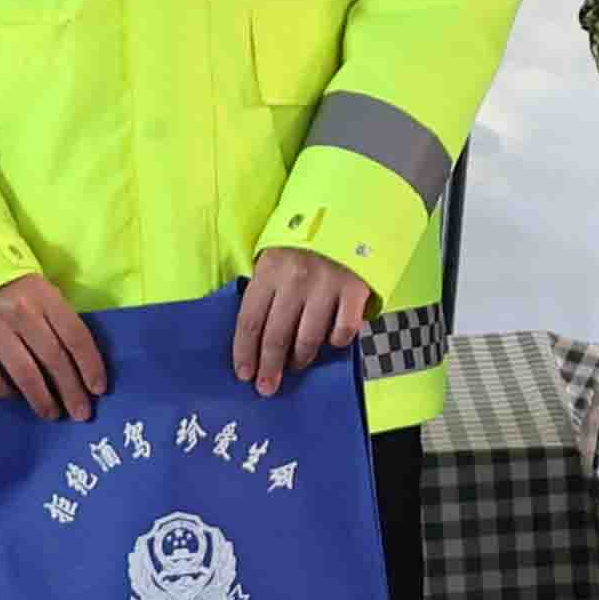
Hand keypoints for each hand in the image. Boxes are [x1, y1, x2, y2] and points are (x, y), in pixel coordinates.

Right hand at [0, 275, 107, 423]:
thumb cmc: (6, 283)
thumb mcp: (37, 289)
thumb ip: (55, 316)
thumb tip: (76, 361)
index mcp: (43, 295)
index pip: (75, 335)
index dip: (90, 365)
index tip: (98, 389)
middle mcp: (19, 312)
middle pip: (53, 358)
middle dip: (71, 391)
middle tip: (81, 413)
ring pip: (24, 373)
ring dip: (42, 399)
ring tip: (52, 414)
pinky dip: (5, 392)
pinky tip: (14, 396)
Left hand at [231, 244, 376, 394]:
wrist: (349, 212)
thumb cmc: (305, 239)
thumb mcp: (274, 254)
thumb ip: (266, 287)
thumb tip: (256, 332)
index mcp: (269, 271)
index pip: (249, 321)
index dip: (244, 352)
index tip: (244, 374)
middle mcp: (295, 281)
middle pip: (276, 336)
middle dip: (269, 367)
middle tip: (266, 387)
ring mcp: (326, 286)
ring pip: (308, 338)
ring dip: (300, 358)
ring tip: (297, 365)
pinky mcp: (354, 290)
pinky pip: (343, 330)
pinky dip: (336, 341)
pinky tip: (331, 342)